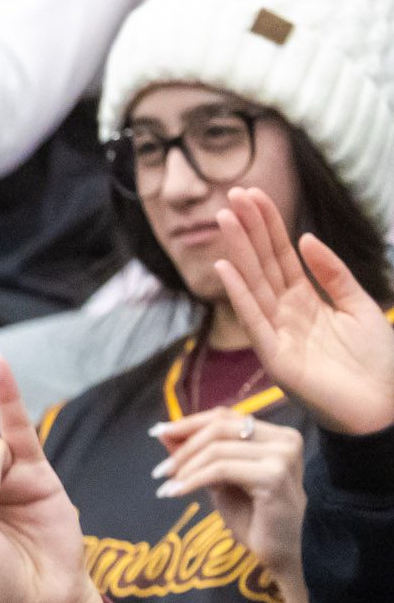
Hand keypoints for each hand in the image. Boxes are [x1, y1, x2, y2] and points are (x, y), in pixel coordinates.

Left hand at [152, 407, 306, 581]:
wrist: (280, 552)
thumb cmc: (254, 518)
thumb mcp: (221, 480)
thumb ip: (200, 455)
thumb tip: (165, 433)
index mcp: (276, 435)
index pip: (225, 416)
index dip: (189, 423)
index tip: (158, 433)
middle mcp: (284, 440)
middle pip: (219, 427)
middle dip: (183, 447)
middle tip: (160, 470)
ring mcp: (282, 456)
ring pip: (217, 449)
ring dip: (184, 467)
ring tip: (166, 485)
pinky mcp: (274, 476)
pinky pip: (220, 470)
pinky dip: (192, 480)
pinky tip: (175, 493)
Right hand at [215, 186, 393, 435]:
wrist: (384, 407)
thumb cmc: (377, 363)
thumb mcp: (360, 305)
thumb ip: (333, 273)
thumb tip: (306, 237)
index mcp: (306, 302)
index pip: (281, 257)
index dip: (269, 225)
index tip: (253, 195)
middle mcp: (286, 315)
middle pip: (263, 264)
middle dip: (248, 229)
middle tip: (232, 195)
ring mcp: (278, 334)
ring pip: (254, 284)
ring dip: (237, 251)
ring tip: (224, 219)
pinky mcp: (276, 357)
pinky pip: (254, 320)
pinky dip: (239, 294)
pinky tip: (226, 268)